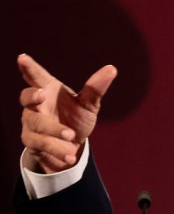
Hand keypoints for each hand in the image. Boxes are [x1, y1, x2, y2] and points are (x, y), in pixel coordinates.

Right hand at [18, 54, 116, 173]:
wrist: (71, 147)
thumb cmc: (76, 118)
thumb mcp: (88, 105)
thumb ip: (95, 88)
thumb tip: (112, 69)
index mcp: (49, 90)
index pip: (37, 77)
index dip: (29, 68)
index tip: (22, 57)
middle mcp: (36, 105)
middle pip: (27, 97)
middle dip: (31, 96)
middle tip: (41, 95)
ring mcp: (31, 122)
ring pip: (36, 123)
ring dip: (53, 130)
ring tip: (71, 135)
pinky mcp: (32, 141)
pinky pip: (41, 144)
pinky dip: (57, 150)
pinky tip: (70, 156)